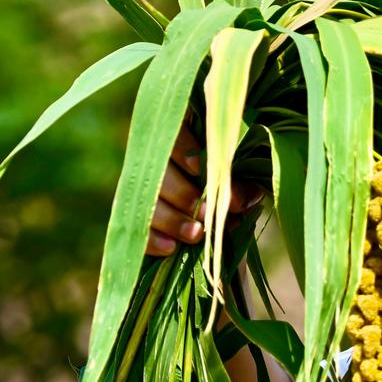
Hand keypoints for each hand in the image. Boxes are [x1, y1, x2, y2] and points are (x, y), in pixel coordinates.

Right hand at [147, 124, 260, 255]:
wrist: (228, 233)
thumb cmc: (238, 197)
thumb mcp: (245, 188)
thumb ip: (242, 186)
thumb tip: (237, 199)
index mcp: (185, 142)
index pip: (173, 133)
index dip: (180, 148)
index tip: (196, 166)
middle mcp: (159, 163)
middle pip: (157, 171)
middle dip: (182, 193)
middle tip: (207, 213)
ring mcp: (144, 192)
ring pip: (146, 201)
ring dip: (170, 218)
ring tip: (195, 234)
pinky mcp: (139, 222)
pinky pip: (137, 229)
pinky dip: (152, 240)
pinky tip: (170, 248)